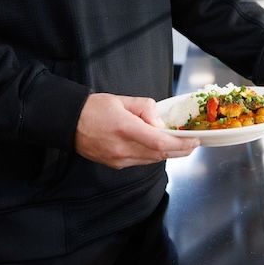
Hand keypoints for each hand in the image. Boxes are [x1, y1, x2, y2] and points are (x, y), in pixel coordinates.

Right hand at [75, 93, 198, 168]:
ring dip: (168, 154)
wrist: (69, 122)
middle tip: (193, 144)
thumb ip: (146, 108)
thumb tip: (161, 123)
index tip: (194, 140)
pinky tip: (158, 147)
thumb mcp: (123, 99)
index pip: (160, 142)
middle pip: (159, 154)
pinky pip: (141, 162)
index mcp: (125, 129)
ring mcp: (118, 160)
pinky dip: (153, 155)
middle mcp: (123, 148)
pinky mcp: (115, 165)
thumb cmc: (94, 108)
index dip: (181, 143)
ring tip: (180, 145)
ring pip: (152, 160)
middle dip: (180, 150)